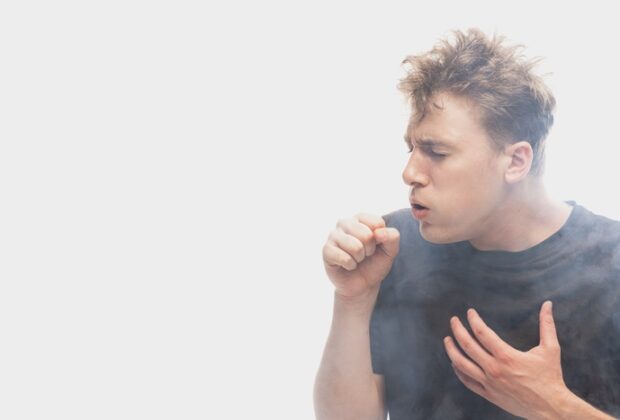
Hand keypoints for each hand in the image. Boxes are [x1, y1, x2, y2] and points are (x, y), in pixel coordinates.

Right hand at [322, 213, 399, 298]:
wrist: (362, 285)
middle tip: (365, 254)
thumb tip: (379, 232)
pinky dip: (350, 265)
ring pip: (355, 247)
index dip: (380, 239)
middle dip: (370, 250)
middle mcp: (345, 223)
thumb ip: (392, 237)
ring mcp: (333, 236)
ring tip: (356, 260)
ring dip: (359, 258)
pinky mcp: (326, 250)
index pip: (377, 223)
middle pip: (366, 235)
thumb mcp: (390, 251)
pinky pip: (344, 258)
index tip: (375, 245)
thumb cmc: (374, 264)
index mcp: (360, 218)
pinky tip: (347, 265)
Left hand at [443, 301, 571, 418]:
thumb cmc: (551, 377)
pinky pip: (467, 381)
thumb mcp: (551, 349)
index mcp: (506, 356)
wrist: (551, 408)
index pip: (482, 332)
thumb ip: (547, 324)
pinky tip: (455, 362)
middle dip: (457, 330)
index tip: (470, 312)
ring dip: (451, 350)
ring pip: (462, 364)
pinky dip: (458, 371)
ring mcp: (489, 383)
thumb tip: (548, 304)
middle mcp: (494, 369)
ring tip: (447, 340)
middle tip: (453, 320)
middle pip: (467, 345)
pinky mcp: (489, 394)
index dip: (473, 320)